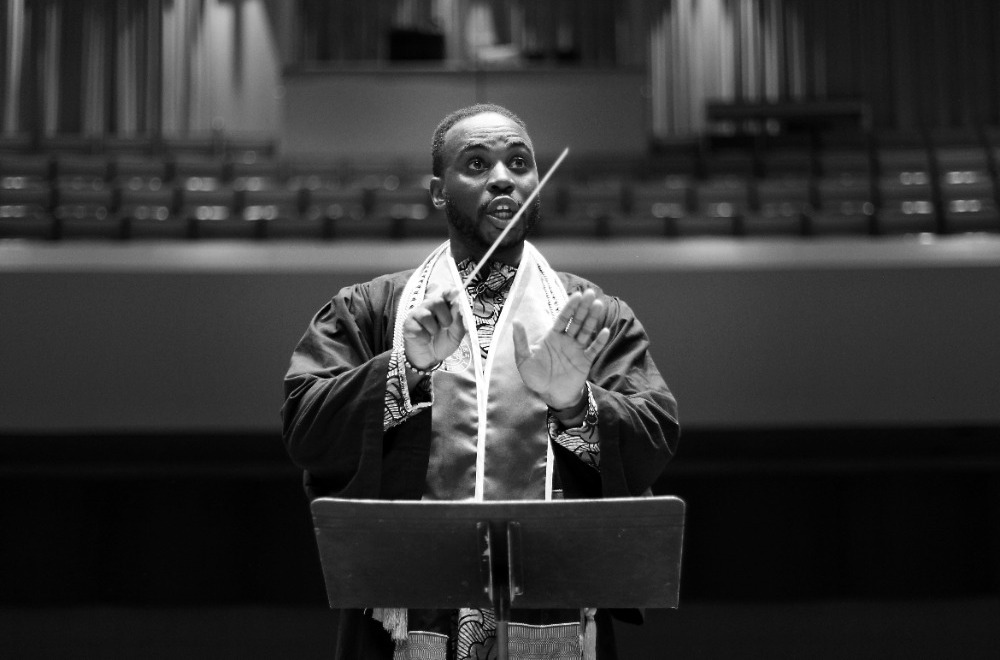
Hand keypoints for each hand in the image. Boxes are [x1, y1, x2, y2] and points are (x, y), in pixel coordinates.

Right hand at [402, 284, 466, 370]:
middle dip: (445, 316)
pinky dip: (425, 338)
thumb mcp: (456, 335)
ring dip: (433, 329)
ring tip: (433, 335)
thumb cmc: (442, 343)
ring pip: (426, 316)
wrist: (430, 359)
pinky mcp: (408, 325)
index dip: (449, 293)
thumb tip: (456, 305)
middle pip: (436, 301)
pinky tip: (425, 340)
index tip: (454, 292)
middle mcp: (428, 308)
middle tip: (445, 327)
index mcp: (441, 308)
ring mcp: (416, 315)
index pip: (445, 295)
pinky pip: (417, 329)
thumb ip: (457, 321)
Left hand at [512, 288, 610, 411]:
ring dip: (592, 318)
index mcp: (553, 337)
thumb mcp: (524, 360)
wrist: (550, 396)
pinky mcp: (585, 361)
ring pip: (586, 331)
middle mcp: (567, 340)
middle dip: (583, 307)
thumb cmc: (535, 377)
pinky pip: (594, 349)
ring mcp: (577, 350)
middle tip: (591, 293)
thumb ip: (521, 341)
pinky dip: (600, 341)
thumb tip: (516, 321)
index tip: (577, 295)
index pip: (563, 318)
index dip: (569, 307)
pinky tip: (605, 331)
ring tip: (599, 305)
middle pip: (576, 320)